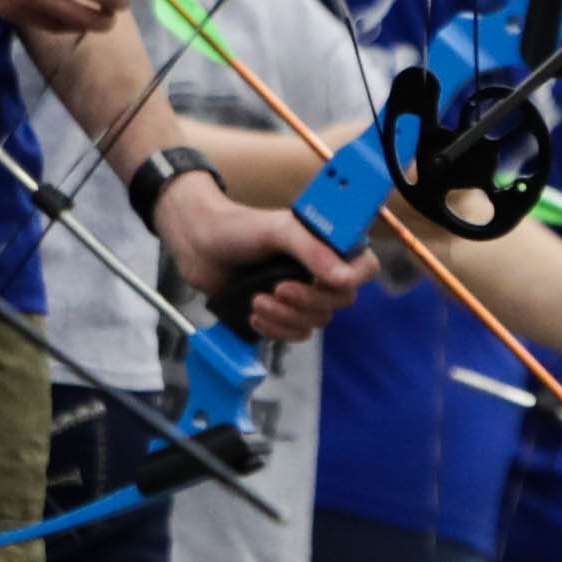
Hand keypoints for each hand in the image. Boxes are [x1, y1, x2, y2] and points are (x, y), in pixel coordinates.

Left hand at [156, 174, 362, 330]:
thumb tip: (345, 279)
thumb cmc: (236, 227)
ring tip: (257, 299)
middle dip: (307, 300)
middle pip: (340, 301)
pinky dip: (276, 329)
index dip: (351, 279)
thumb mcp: (278, 230)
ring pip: (316, 321)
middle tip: (277, 288)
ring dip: (285, 316)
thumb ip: (313, 250)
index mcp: (328, 243)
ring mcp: (302, 292)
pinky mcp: (282, 312)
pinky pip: (296, 334)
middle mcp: (320, 269)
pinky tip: (255, 313)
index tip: (324, 280)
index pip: (364, 268)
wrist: (196, 244)